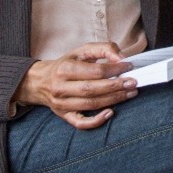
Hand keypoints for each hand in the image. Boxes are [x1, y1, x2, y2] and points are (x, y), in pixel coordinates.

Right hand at [14, 42, 137, 129]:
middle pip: (92, 89)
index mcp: (64, 68)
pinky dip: (96, 121)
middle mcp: (61, 87)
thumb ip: (103, 49)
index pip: (94, 71)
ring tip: (130, 93)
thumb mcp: (81, 51)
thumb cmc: (66, 64)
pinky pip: (80, 123)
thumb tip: (121, 58)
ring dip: (113, 100)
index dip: (114, 69)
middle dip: (116, 86)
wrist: (40, 81)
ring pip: (90, 105)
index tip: (129, 66)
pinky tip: (110, 112)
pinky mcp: (64, 115)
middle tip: (133, 82)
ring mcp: (61, 104)